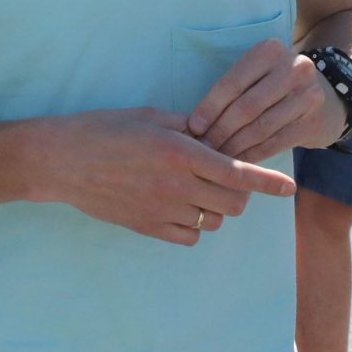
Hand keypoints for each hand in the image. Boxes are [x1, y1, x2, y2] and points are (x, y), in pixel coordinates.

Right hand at [38, 107, 293, 245]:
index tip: (290, 188)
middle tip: (222, 179)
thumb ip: (185, 127)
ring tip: (192, 190)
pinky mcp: (149, 227)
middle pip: (233, 202)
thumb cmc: (101, 129)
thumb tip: (212, 135)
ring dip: (214, 207)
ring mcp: (163, 210)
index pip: (236, 172)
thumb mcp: (146, 116)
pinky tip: (176, 207)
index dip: (268, 182)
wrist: (61, 161)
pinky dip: (192, 224)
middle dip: (237, 192)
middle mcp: (176, 184)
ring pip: (214, 221)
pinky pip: (190, 235)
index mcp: (178, 152)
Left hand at [187, 38, 345, 161]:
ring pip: (261, 127)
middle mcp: (293, 69)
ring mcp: (307, 96)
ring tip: (217, 156)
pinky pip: (276, 142)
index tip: (194, 126)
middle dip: (221, 130)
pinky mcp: (313, 122)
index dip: (210, 107)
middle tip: (203, 147)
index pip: (232, 83)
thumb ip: (233, 88)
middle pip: (246, 106)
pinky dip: (254, 154)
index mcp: (269, 51)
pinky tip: (239, 162)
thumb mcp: (257, 71)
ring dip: (235, 146)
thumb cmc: (276, 83)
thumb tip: (195, 121)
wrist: (326, 95)